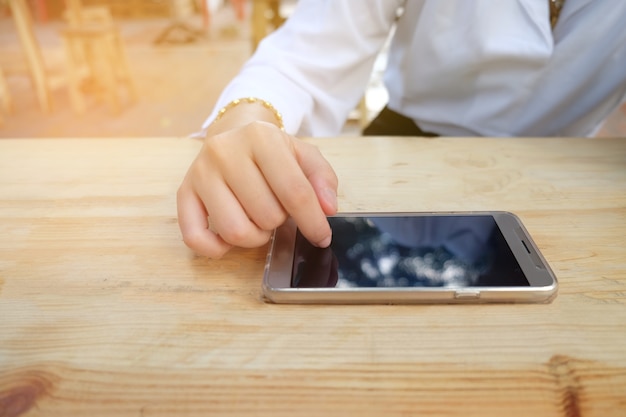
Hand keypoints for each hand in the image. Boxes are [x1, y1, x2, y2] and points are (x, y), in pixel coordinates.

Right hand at [177, 117, 337, 258]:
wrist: (232, 136)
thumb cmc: (271, 152)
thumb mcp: (303, 155)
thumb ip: (322, 178)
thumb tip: (327, 208)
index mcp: (261, 136)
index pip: (294, 192)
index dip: (312, 222)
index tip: (322, 237)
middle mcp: (226, 151)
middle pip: (266, 215)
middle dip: (279, 221)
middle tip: (276, 207)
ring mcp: (201, 173)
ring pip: (235, 231)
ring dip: (255, 236)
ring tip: (257, 220)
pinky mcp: (184, 192)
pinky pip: (195, 237)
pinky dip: (216, 248)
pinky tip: (229, 240)